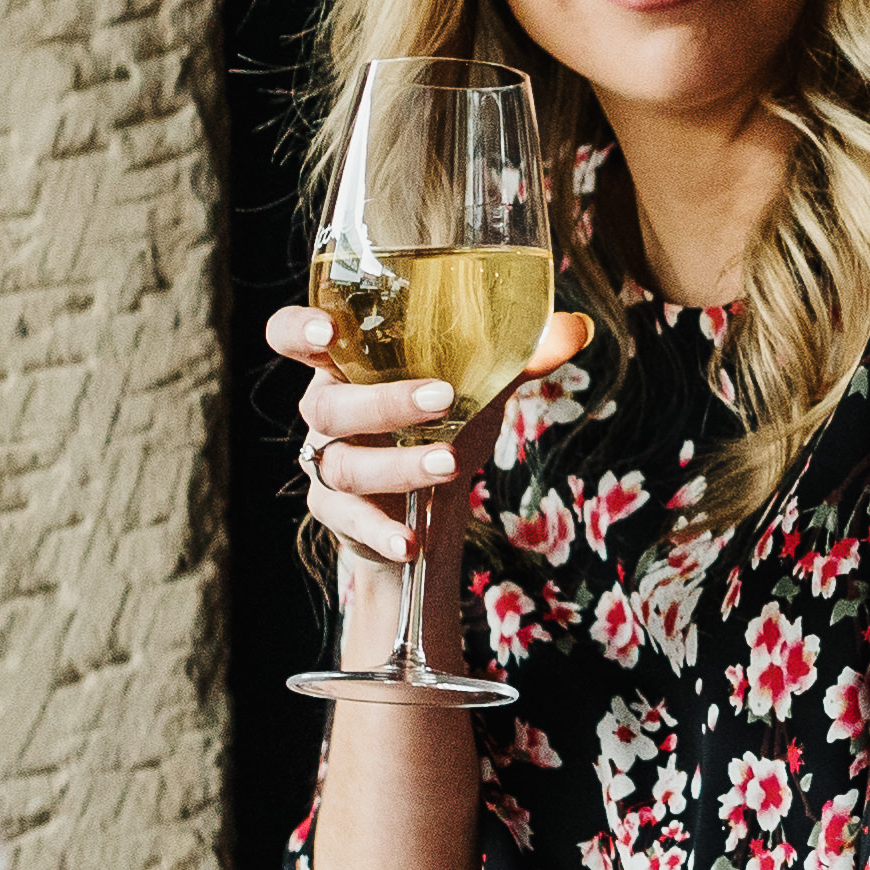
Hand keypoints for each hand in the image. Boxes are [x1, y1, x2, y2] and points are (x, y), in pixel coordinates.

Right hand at [270, 300, 594, 591]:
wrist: (429, 509)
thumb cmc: (443, 425)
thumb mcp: (479, 388)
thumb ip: (518, 355)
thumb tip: (576, 327)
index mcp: (348, 366)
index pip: (293, 337)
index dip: (298, 329)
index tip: (327, 329)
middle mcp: (327, 411)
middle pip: (328, 405)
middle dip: (383, 402)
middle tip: (442, 398)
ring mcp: (326, 464)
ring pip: (343, 464)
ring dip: (397, 465)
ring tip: (449, 465)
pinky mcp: (337, 513)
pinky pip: (350, 521)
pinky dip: (383, 532)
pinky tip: (411, 542)